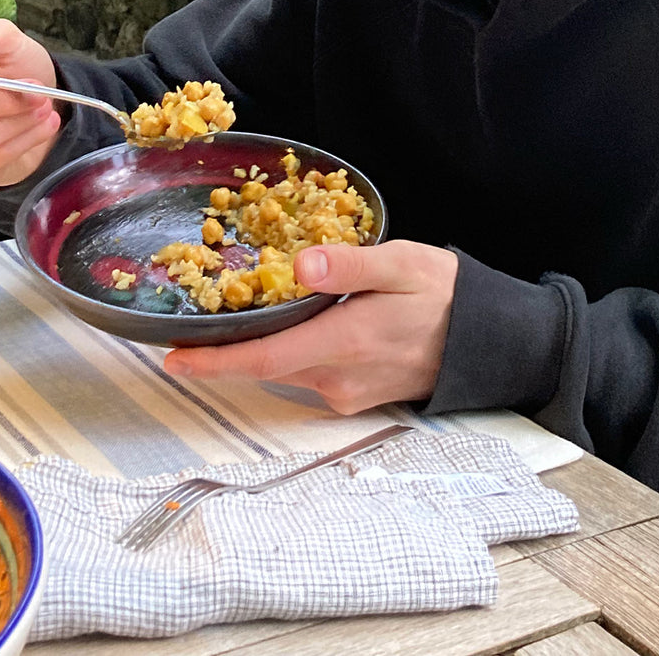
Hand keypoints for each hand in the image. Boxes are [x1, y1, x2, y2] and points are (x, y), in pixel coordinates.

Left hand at [164, 240, 458, 412]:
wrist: (484, 340)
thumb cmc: (442, 295)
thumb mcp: (400, 263)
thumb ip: (349, 264)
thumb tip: (301, 265)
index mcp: (345, 341)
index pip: (264, 359)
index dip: (214, 362)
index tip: (174, 358)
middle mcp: (339, 376)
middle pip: (265, 366)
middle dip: (225, 348)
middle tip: (193, 320)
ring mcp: (345, 391)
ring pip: (285, 369)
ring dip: (259, 346)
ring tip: (238, 313)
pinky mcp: (353, 396)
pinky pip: (307, 373)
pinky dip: (289, 351)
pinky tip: (292, 322)